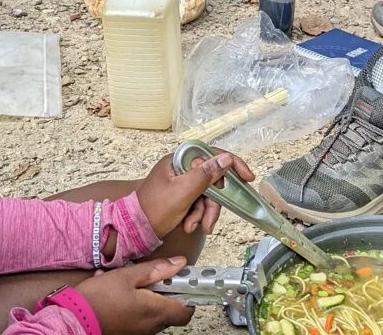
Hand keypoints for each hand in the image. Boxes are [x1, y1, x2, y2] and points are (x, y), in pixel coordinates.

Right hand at [76, 256, 193, 333]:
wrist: (75, 318)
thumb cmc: (99, 297)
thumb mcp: (128, 275)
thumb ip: (156, 269)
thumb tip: (179, 263)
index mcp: (155, 311)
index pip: (187, 310)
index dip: (188, 293)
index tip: (182, 279)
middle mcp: (151, 327)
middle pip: (172, 312)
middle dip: (168, 294)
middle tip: (155, 278)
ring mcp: (140, 332)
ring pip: (157, 314)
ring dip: (152, 298)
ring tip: (134, 282)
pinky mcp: (129, 332)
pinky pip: (142, 318)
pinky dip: (139, 305)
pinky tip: (122, 292)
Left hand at [136, 151, 253, 238]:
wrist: (135, 230)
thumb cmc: (154, 209)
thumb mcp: (182, 192)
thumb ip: (205, 175)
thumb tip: (225, 159)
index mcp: (179, 160)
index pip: (211, 154)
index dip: (232, 163)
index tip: (247, 177)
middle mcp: (181, 167)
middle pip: (211, 179)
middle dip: (212, 203)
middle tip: (208, 221)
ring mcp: (181, 181)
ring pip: (207, 194)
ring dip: (204, 213)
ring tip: (194, 226)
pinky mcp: (181, 195)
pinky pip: (199, 202)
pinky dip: (197, 215)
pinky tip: (189, 225)